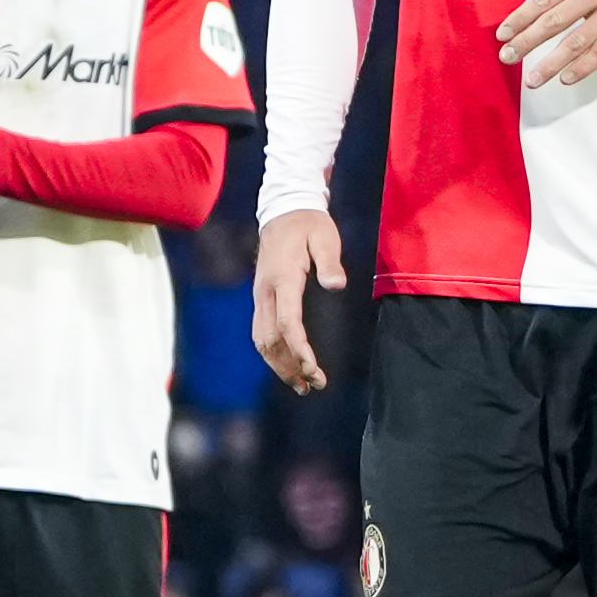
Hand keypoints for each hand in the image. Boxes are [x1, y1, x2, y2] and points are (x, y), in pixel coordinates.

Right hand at [250, 207, 351, 392]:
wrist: (284, 211)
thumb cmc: (309, 224)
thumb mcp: (325, 236)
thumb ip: (329, 261)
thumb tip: (336, 285)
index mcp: (282, 279)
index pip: (286, 323)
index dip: (299, 349)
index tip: (314, 369)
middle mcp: (265, 292)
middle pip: (270, 339)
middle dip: (290, 366)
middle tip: (314, 385)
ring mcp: (260, 296)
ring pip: (262, 340)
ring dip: (280, 366)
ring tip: (303, 386)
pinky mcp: (262, 299)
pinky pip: (262, 333)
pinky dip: (274, 354)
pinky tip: (290, 367)